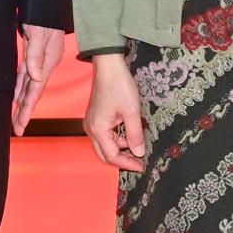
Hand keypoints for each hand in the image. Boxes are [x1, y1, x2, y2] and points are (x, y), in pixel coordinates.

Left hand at [14, 23, 70, 134]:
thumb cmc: (43, 13)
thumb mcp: (39, 32)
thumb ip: (36, 54)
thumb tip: (35, 77)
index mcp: (48, 61)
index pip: (36, 90)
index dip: (27, 109)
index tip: (20, 125)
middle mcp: (44, 63)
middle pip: (33, 92)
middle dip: (24, 111)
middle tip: (17, 130)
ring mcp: (40, 59)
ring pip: (28, 85)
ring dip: (22, 101)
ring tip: (16, 118)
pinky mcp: (33, 53)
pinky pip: (25, 74)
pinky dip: (20, 86)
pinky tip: (16, 95)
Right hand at [84, 55, 149, 171]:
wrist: (109, 65)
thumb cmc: (119, 85)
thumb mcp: (132, 111)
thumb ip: (135, 134)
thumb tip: (139, 153)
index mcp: (98, 129)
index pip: (111, 156)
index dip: (127, 163)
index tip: (142, 166)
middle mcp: (91, 129)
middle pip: (105, 155)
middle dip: (122, 160)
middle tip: (139, 163)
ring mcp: (92, 123)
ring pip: (105, 145)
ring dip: (120, 149)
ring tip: (138, 148)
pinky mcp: (96, 118)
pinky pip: (105, 135)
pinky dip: (117, 139)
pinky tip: (130, 135)